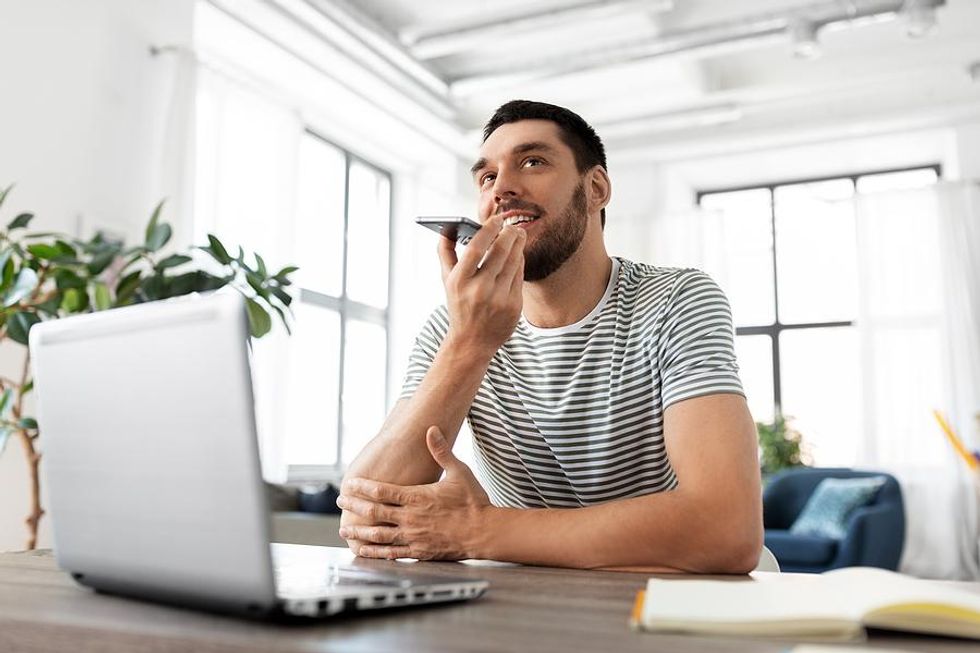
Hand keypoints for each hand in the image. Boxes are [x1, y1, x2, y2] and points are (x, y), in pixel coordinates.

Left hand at [337, 426, 492, 559]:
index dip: (362, 487)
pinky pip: (391, 553)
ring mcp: (414, 536)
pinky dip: (375, 552)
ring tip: (344, 528)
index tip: (348, 483)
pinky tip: (363, 551)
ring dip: (359, 531)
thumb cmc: (473, 501)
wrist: (485, 532)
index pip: (382, 491)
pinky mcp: (419, 551)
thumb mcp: (459, 471)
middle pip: (374, 512)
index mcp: (418, 497)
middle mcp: (411, 518)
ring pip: (378, 535)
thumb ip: (441, 451)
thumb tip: (430, 429)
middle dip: (354, 506)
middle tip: (340, 500)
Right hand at [438, 215, 524, 355]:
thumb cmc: (459, 306)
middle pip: (500, 252)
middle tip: (513, 225)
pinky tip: (518, 255)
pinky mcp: (514, 306)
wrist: (472, 341)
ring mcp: (498, 299)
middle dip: (509, 234)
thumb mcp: (447, 281)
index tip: (497, 219)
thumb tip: (448, 227)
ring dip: (518, 245)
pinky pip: (520, 276)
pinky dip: (520, 262)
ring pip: (514, 262)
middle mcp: (479, 290)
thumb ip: (445, 253)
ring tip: (518, 235)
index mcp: (459, 281)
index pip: (477, 248)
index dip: (489, 229)